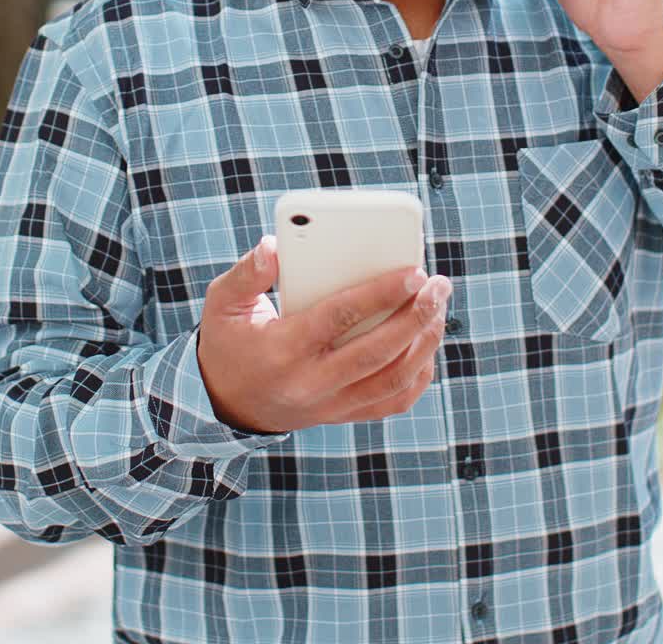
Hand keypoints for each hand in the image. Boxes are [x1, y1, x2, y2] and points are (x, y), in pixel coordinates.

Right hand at [196, 236, 451, 432]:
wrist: (223, 404)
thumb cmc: (229, 342)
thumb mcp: (223, 303)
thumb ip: (248, 273)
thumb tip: (273, 246)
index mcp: (282, 350)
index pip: (340, 318)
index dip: (380, 294)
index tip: (413, 272)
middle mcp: (310, 383)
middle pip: (377, 352)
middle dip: (416, 316)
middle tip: (439, 285)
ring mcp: (330, 406)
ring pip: (393, 380)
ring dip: (424, 344)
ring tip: (439, 308)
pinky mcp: (343, 415)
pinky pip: (392, 402)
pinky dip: (418, 375)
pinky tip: (427, 343)